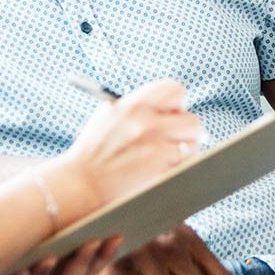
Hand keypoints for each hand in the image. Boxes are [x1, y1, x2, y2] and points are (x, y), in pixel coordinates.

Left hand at [0, 236, 123, 274]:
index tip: (118, 236)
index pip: (87, 270)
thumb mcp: (28, 261)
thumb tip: (63, 205)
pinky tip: (21, 269)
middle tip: (96, 240)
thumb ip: (46, 244)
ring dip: (49, 271)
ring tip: (52, 255)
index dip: (103, 256)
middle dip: (85, 261)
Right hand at [59, 78, 201, 209]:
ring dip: (184, 154)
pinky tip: (161, 173)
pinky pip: (186, 166)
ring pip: (193, 146)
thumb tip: (170, 107)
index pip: (174, 90)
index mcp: (134, 104)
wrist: (81, 184)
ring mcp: (156, 147)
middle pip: (192, 121)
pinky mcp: (161, 170)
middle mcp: (147, 122)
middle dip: (187, 133)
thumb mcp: (110, 116)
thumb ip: (138, 108)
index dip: (177, 103)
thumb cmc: (94, 152)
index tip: (174, 113)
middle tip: (178, 140)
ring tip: (164, 161)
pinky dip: (178, 170)